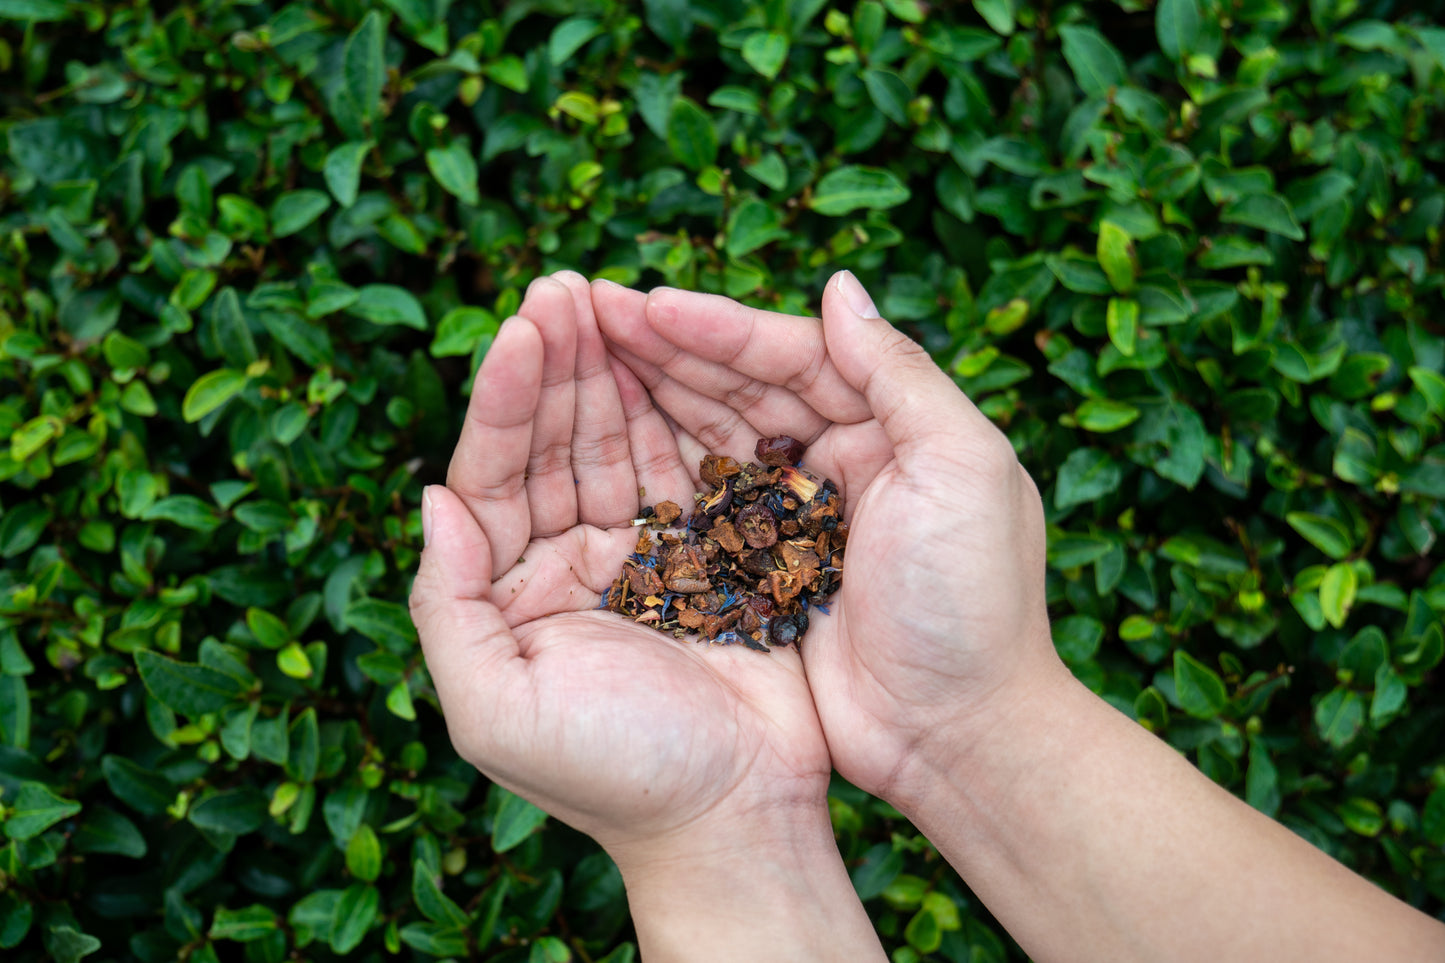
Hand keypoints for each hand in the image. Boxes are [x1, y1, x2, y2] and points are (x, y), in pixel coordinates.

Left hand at [409, 273, 884, 959]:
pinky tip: (672, 352)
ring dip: (610, 369)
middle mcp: (567, 562)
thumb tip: (430, 496)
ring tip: (608, 295)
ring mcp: (642, 551)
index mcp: (509, 594)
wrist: (735, 819)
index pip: (493, 474)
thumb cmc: (612, 777)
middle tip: (564, 282)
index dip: (504, 399)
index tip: (521, 326)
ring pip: (616, 440)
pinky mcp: (710, 550)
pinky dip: (679, 408)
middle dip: (556, 362)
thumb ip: (445, 605)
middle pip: (553, 441)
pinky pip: (685, 463)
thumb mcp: (493, 710)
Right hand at [593, 271, 1066, 804]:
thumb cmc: (974, 602)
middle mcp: (840, 462)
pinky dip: (656, 471)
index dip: (717, 330)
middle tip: (587, 311)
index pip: (792, 358)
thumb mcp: (962, 469)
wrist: (959, 737)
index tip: (646, 305)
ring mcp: (796, 521)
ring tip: (580, 358)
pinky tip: (602, 444)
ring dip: (649, 397)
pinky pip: (701, 508)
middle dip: (666, 350)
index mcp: (890, 427)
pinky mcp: (763, 575)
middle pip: (741, 389)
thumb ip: (900, 374)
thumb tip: (839, 285)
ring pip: (712, 439)